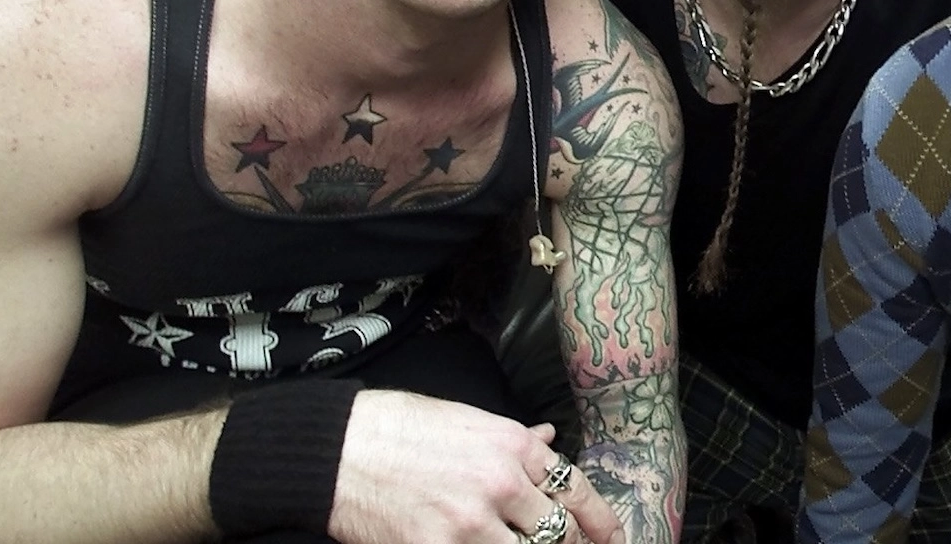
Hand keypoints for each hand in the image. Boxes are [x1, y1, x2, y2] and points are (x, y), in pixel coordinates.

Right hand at [328, 390, 624, 543]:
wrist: (338, 448)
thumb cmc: (398, 427)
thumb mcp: (467, 419)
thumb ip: (514, 438)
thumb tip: (549, 438)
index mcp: (513, 446)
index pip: (575, 490)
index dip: (600, 522)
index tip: (613, 539)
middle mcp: (502, 483)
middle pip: (558, 532)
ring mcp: (471, 522)